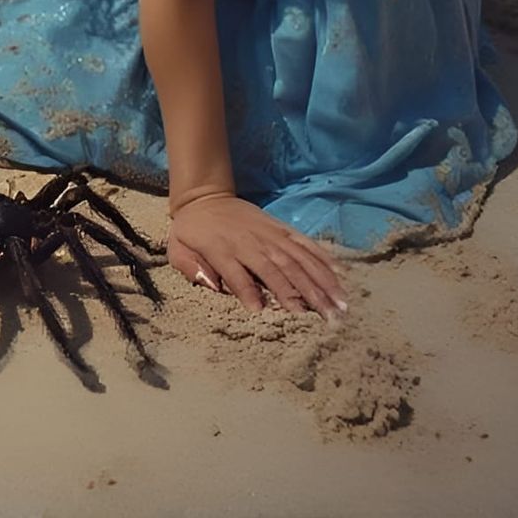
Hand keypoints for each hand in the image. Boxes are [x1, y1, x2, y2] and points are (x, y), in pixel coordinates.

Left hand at [166, 193, 348, 321]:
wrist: (204, 198)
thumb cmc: (191, 231)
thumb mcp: (177, 249)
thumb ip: (191, 268)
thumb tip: (212, 285)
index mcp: (221, 250)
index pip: (238, 274)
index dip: (250, 292)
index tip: (266, 313)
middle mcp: (250, 242)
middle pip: (278, 269)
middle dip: (302, 295)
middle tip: (325, 319)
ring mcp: (269, 234)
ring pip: (298, 259)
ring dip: (321, 281)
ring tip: (340, 304)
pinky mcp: (281, 228)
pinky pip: (305, 243)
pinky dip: (323, 258)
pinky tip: (340, 275)